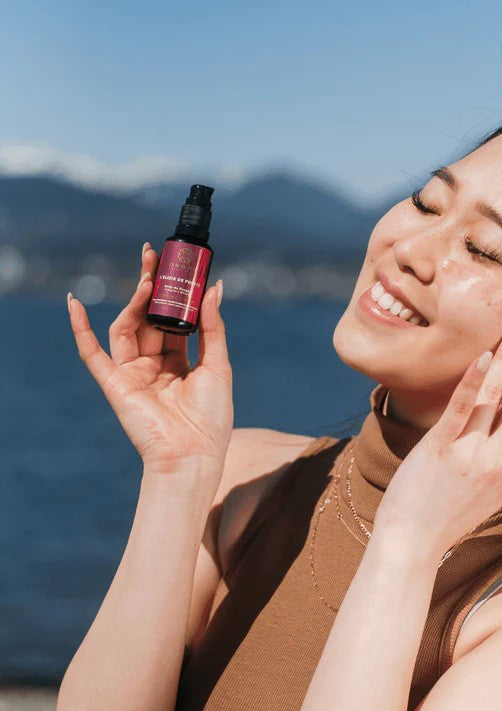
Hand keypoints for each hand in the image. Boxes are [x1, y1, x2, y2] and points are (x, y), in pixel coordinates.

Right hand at [68, 241, 233, 476]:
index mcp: (179, 362)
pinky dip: (81, 329)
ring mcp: (132, 374)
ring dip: (133, 302)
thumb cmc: (211, 419)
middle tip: (153, 254)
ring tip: (146, 279)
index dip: (173, 293)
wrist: (194, 456)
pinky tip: (74, 303)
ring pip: (127, 328)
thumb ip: (213, 327)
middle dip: (150, 286)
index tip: (177, 263)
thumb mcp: (218, 366)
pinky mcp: (115, 385)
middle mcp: (153, 365)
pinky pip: (92, 354)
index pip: (173, 319)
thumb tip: (214, 287)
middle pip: (147, 318)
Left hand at [373, 319, 501, 557]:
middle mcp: (499, 461)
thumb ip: (499, 465)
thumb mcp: (486, 495)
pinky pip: (461, 409)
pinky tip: (484, 356)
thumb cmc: (444, 520)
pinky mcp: (440, 447)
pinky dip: (473, 381)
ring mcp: (471, 453)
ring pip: (499, 397)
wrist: (411, 544)